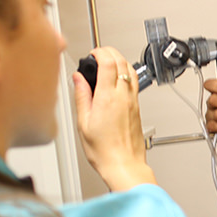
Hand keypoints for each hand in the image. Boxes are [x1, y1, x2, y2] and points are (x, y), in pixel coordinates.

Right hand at [73, 47, 155, 190]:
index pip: (108, 62)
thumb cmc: (104, 151)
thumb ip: (82, 96)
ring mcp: (133, 101)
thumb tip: (78, 78)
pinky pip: (133, 82)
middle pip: (121, 61)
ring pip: (130, 69)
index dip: (100, 52)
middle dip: (109, 51)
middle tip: (98, 54)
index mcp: (108, 98)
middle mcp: (124, 96)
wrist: (124, 165)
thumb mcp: (84, 123)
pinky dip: (125, 72)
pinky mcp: (137, 107)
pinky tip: (116, 79)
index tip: (92, 53)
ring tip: (107, 62)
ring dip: (119, 60)